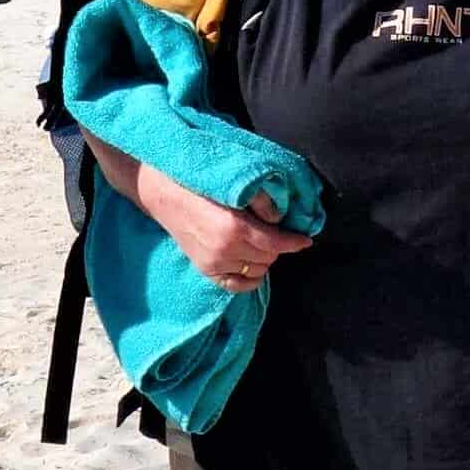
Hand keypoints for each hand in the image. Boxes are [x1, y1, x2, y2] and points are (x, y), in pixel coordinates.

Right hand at [137, 160, 312, 293]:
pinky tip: (254, 266)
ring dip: (265, 259)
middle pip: (269, 257)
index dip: (295, 241)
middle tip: (277, 232)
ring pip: (257, 271)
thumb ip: (260, 200)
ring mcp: (213, 264)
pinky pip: (237, 285)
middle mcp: (225, 250)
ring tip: (263, 244)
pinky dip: (251, 278)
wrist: (163, 193)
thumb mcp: (232, 186)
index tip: (306, 239)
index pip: (276, 242)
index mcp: (234, 228)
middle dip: (279, 246)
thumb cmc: (198, 185)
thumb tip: (280, 217)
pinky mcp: (205, 270)